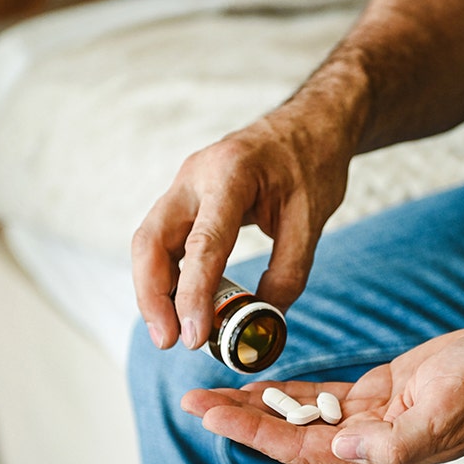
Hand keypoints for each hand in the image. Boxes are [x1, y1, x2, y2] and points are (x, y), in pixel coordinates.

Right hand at [131, 107, 353, 350]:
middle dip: (152, 295)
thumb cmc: (312, 162)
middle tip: (167, 341)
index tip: (194, 336)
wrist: (309, 123)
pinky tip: (179, 306)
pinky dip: (167, 275)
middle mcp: (195, 177)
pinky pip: (165, 241)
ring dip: (154, 289)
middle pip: (151, 240)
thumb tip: (264, 320)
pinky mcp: (187, 199)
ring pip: (150, 242)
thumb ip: (289, 271)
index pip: (203, 243)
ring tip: (171, 334)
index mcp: (230, 175)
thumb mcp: (312, 219)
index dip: (194, 294)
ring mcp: (185, 186)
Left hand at [183, 325, 463, 463]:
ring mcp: (368, 419)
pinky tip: (262, 384)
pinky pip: (321, 395)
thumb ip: (394, 442)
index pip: (300, 449)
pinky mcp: (374, 394)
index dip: (254, 434)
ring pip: (299, 415)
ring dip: (257, 405)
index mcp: (378, 454)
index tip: (213, 416)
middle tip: (193, 402)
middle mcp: (366, 442)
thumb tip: (339, 450)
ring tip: (214, 393)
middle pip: (289, 434)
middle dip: (240, 420)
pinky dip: (289, 390)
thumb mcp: (443, 413)